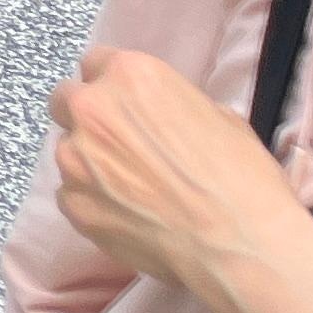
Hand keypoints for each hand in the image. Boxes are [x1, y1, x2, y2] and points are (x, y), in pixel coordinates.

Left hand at [48, 45, 312, 312]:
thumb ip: (169, 104)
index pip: (95, 63)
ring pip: (68, 149)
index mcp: (129, 76)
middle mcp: (91, 109)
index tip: (124, 107)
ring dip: (90, 162)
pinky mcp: (72, 203)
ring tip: (133, 190)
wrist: (242, 249)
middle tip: (121, 146)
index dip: (111, 87)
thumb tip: (156, 113)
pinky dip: (93, 202)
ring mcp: (74, 158)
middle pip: (67, 101)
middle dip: (89, 118)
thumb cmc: (244, 181)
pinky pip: (72, 194)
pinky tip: (129, 217)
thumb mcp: (218, 117)